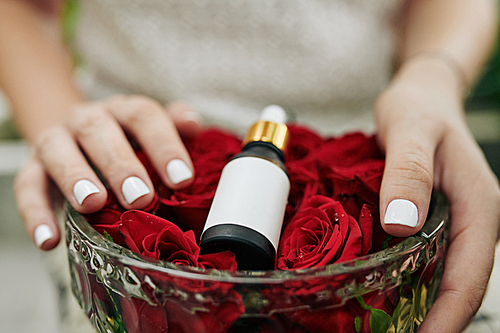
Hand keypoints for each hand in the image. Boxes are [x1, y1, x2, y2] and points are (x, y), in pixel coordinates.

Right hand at [14, 96, 202, 250]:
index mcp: (123, 110)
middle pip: (100, 130)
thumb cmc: (125, 140)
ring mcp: (57, 140)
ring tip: (93, 203)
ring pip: (58, 150)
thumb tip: (194, 125)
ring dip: (75, 176)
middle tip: (141, 196)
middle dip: (121, 164)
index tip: (182, 179)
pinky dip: (35, 213)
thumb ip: (174, 127)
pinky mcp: (32, 167)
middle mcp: (88, 119)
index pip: (144, 116)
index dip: (164, 145)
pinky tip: (49, 240)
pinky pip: (27, 186)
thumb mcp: (151, 132)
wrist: (78, 134)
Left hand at [375, 57, 499, 331]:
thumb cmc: (419, 106)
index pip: (469, 275)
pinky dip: (408, 280)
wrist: (421, 94)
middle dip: (431, 319)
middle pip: (457, 284)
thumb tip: (402, 225)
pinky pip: (426, 258)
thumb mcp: (410, 129)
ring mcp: (451, 220)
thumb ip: (409, 172)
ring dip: (418, 306)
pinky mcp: (432, 217)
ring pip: (441, 275)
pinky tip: (381, 290)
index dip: (446, 315)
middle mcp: (470, 220)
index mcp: (478, 205)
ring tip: (383, 325)